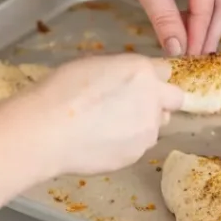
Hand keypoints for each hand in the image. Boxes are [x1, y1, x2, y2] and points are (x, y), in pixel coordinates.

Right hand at [19, 53, 183, 179]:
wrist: (47, 132)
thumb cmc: (60, 92)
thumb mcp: (92, 65)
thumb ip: (120, 72)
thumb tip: (127, 81)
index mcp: (141, 71)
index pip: (165, 71)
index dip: (151, 78)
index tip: (138, 85)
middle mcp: (153, 99)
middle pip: (173, 100)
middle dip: (158, 102)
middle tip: (129, 107)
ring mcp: (147, 130)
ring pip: (155, 126)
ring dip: (141, 125)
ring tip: (107, 128)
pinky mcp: (136, 155)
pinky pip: (137, 147)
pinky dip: (125, 145)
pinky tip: (100, 142)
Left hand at [87, 0, 220, 56]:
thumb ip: (165, 20)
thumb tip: (177, 49)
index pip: (207, 7)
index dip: (199, 37)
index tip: (191, 60)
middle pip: (219, 2)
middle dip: (208, 32)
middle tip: (198, 60)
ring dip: (201, 23)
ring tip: (189, 47)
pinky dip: (192, 10)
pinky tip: (181, 26)